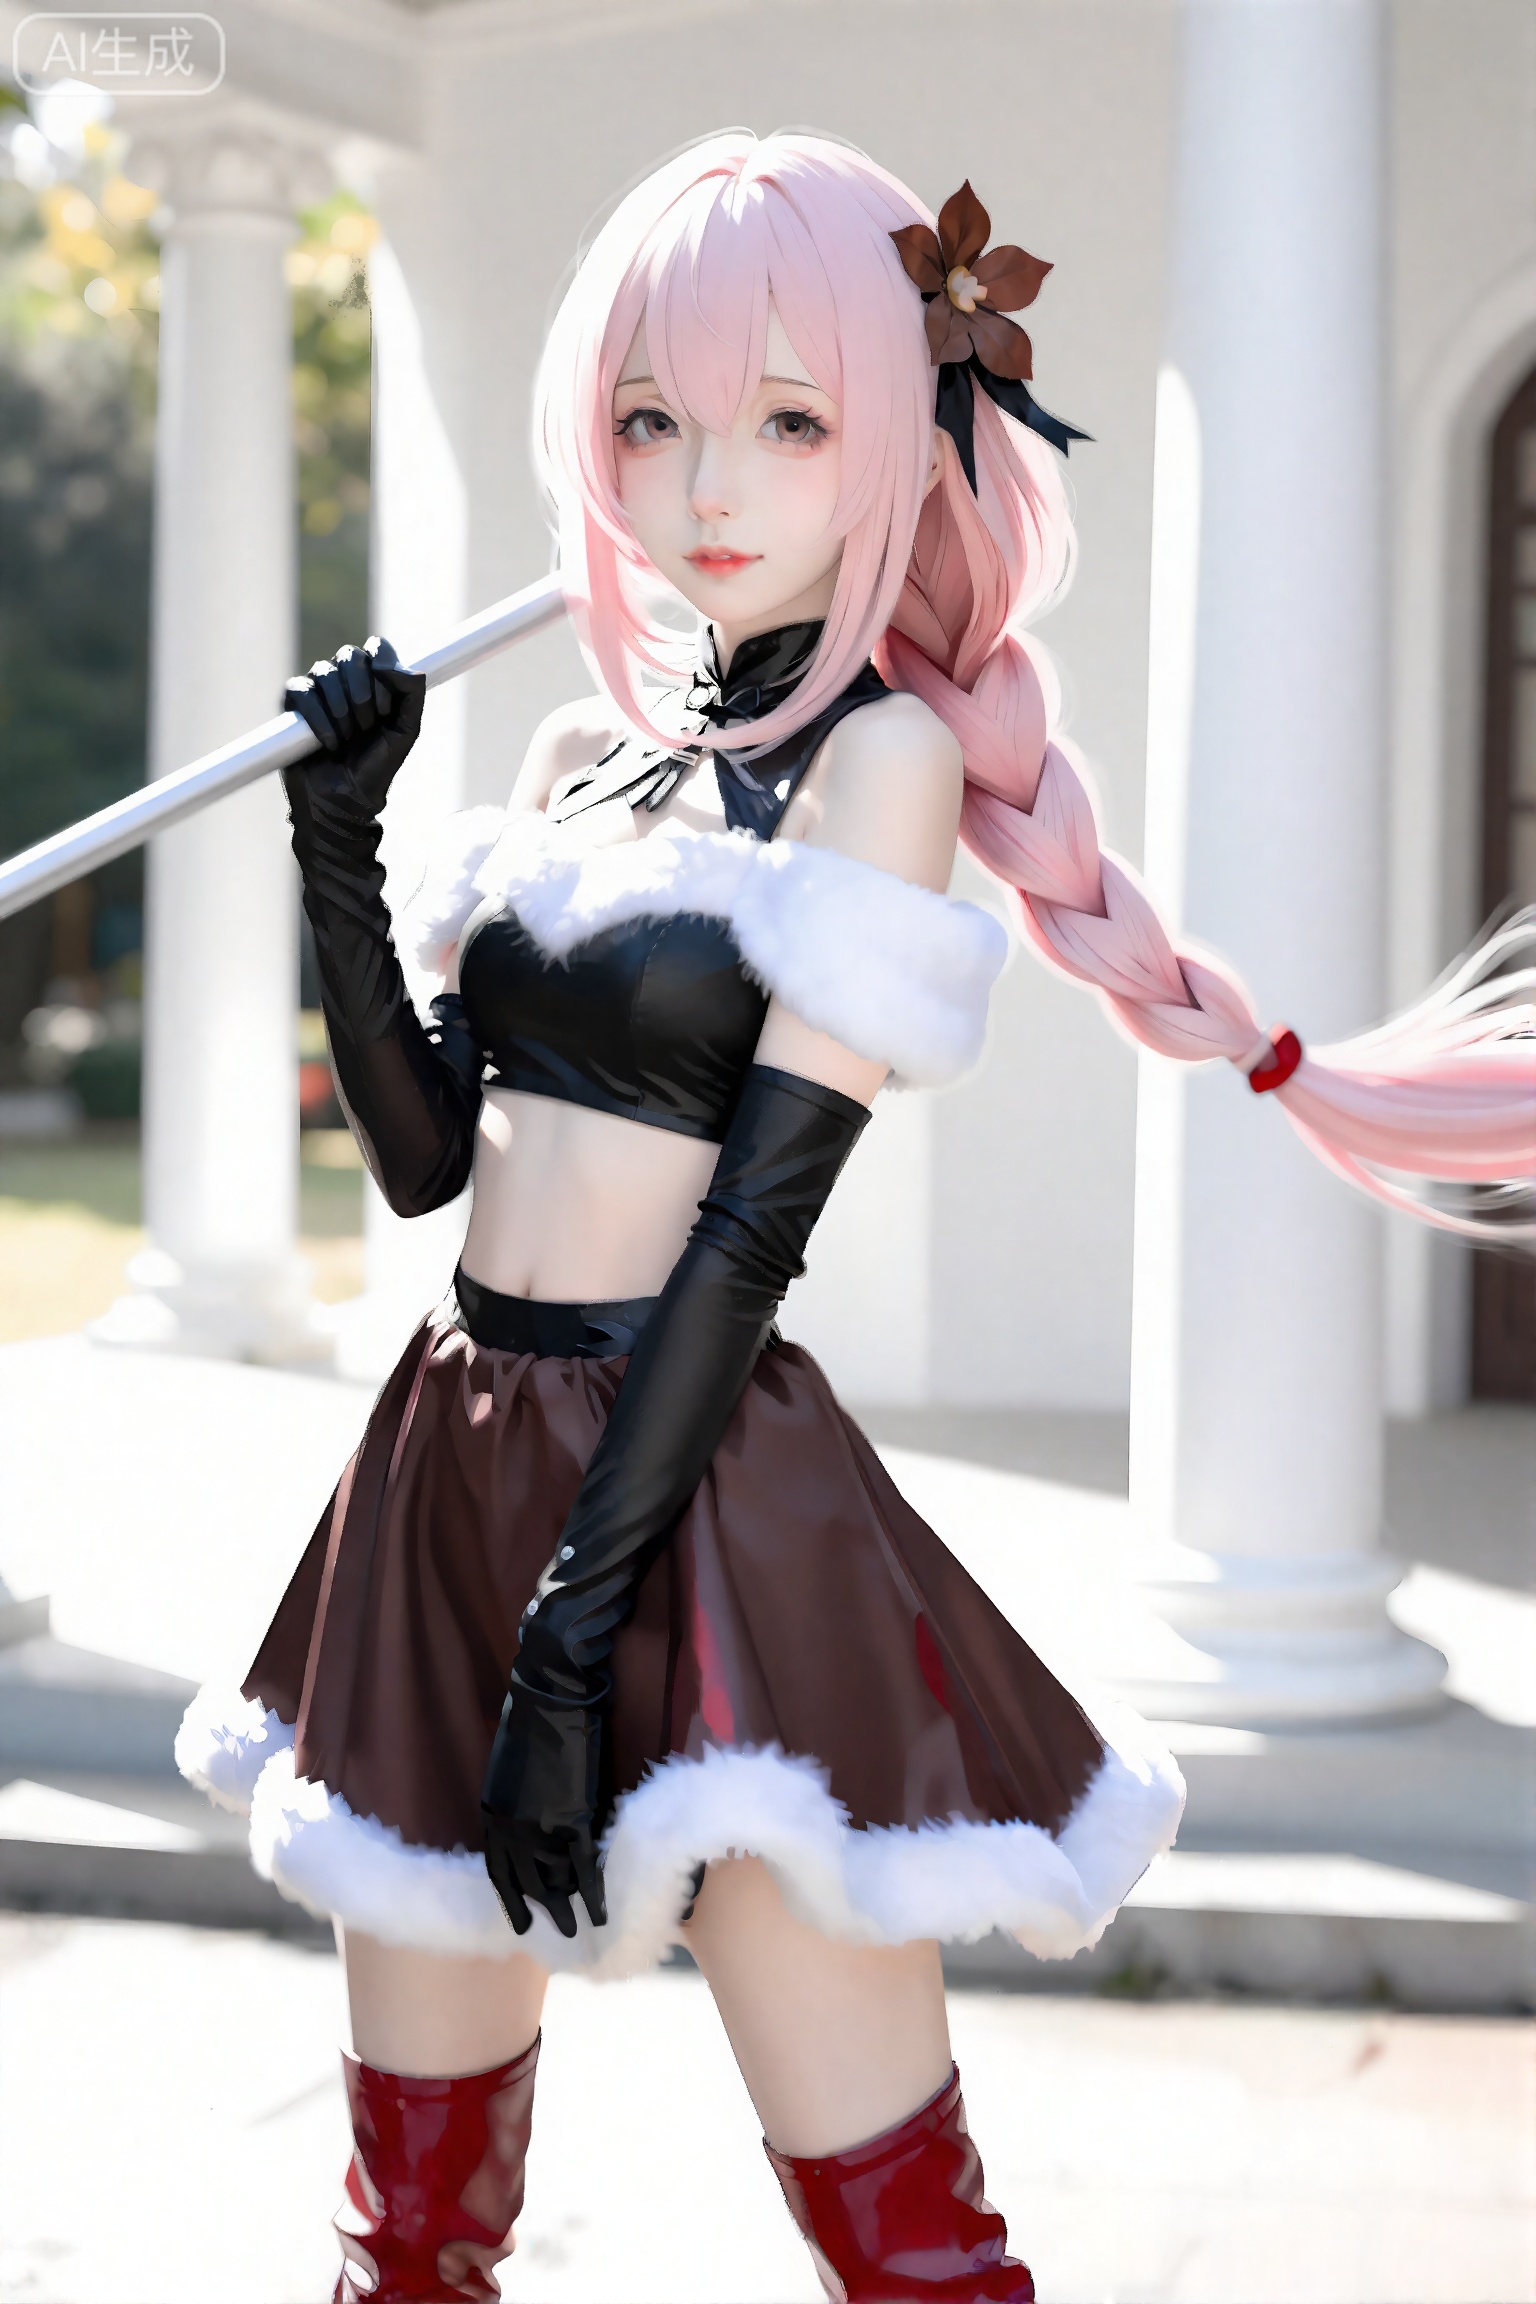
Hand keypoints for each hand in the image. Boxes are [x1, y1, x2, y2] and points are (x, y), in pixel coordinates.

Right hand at [283, 635, 424, 818]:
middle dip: (361, 694)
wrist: (344, 798)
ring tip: (347, 739)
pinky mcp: (294, 704)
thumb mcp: (405, 730)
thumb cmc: (376, 766)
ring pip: (325, 671)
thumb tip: (389, 662)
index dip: (382, 670)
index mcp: (375, 682)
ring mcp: (318, 689)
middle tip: (367, 727)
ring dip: (341, 710)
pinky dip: (318, 718)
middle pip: (350, 655)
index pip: (377, 649)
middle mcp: (346, 680)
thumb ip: (411, 693)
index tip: (385, 706)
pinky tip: (329, 742)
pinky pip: (302, 691)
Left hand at [481, 1676, 609, 1939]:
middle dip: (541, 1910)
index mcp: (493, 1812)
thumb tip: (539, 1826)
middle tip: (554, 1933)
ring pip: (556, 1881)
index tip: (521, 1921)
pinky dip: (594, 1895)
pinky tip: (602, 1914)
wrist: (554, 1694)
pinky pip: (584, 1870)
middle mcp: (511, 1828)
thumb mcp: (512, 1769)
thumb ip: (520, 1803)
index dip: (511, 1897)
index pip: (499, 1869)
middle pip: (526, 1882)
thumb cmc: (534, 1719)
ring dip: (567, 1909)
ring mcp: (541, 1827)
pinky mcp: (574, 1820)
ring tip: (579, 1931)